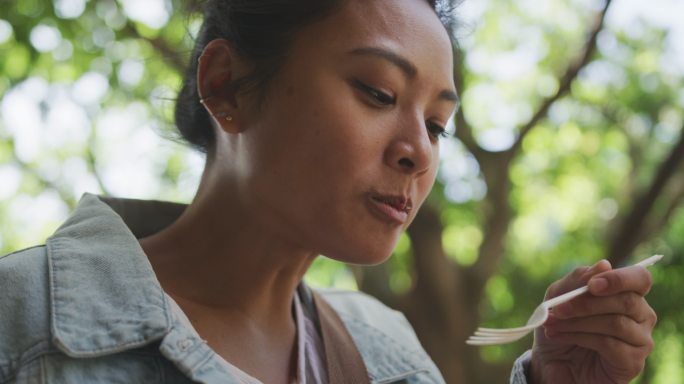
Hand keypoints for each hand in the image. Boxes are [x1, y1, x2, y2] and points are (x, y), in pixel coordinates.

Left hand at [530, 260, 656, 383]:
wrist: (550, 361)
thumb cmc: (560, 325)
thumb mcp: (558, 297)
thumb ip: (577, 280)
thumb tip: (604, 264)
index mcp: (627, 293)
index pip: (640, 278)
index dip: (619, 279)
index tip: (591, 286)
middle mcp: (641, 315)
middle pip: (626, 301)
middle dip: (587, 304)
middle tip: (558, 309)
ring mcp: (640, 340)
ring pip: (615, 323)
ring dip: (577, 322)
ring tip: (551, 324)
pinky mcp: (632, 362)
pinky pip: (610, 344)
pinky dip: (579, 338)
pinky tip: (559, 337)